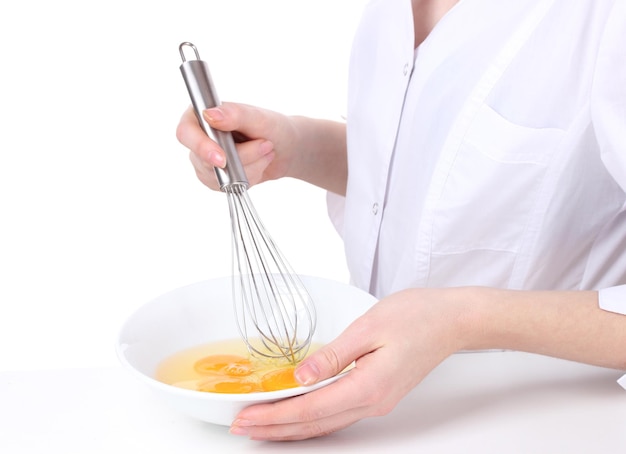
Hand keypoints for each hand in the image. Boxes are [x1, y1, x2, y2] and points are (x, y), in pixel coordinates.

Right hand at [175, 102, 296, 189]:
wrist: (286, 148)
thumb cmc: (272, 127)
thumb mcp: (257, 117)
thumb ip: (235, 114)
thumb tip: (210, 115)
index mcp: (201, 115)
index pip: (186, 133)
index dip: (201, 147)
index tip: (222, 159)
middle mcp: (199, 138)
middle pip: (206, 159)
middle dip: (242, 157)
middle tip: (265, 145)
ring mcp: (205, 160)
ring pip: (218, 176)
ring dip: (248, 168)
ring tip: (265, 152)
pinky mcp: (215, 177)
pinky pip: (226, 186)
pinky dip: (247, 178)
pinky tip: (257, 165)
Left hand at [229, 287, 470, 440]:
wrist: (451, 320)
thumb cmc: (416, 316)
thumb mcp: (369, 327)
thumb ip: (333, 355)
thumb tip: (300, 377)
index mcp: (368, 386)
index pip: (309, 409)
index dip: (274, 415)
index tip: (246, 417)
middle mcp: (372, 402)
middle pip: (314, 424)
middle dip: (275, 428)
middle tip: (242, 428)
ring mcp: (377, 402)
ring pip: (325, 424)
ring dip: (291, 428)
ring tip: (262, 428)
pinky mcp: (378, 394)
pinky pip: (337, 416)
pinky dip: (311, 421)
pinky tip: (298, 419)